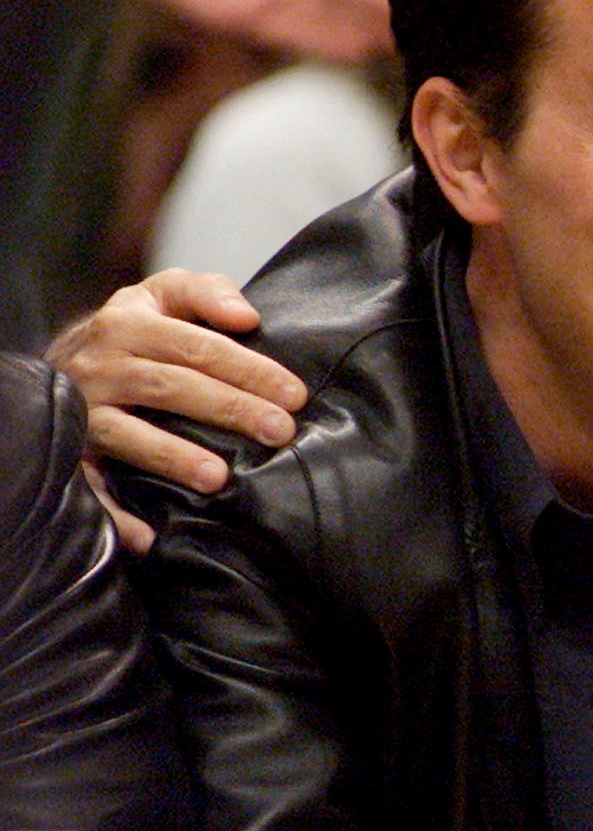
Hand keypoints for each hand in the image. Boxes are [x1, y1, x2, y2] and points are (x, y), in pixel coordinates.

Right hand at [47, 270, 305, 550]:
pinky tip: (147, 538)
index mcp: (128, 323)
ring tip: (218, 477)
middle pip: (172, 386)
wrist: (60, 362)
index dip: (248, 368)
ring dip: (172, 456)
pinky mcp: (68, 451)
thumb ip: (206, 293)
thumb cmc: (135, 330)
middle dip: (229, 409)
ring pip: (128, 433)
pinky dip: (113, 513)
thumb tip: (248, 316)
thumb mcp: (163, 297)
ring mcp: (81, 410)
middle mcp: (101, 365)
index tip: (294, 394)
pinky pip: (87, 484)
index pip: (198, 346)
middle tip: (280, 432)